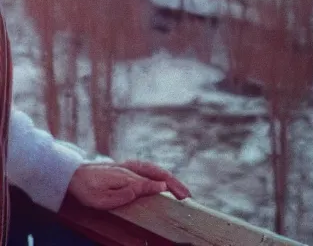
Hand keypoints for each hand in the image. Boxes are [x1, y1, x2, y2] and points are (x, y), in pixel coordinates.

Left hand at [67, 160, 191, 209]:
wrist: (74, 174)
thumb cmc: (87, 189)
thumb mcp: (102, 198)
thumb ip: (125, 195)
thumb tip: (150, 189)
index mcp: (127, 176)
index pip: (151, 182)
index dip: (166, 189)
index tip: (180, 197)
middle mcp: (132, 169)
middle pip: (159, 174)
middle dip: (175, 185)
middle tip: (187, 197)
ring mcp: (131, 166)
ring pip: (157, 170)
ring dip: (171, 180)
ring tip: (182, 191)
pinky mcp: (130, 167)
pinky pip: (151, 170)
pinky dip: (162, 175)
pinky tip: (167, 183)